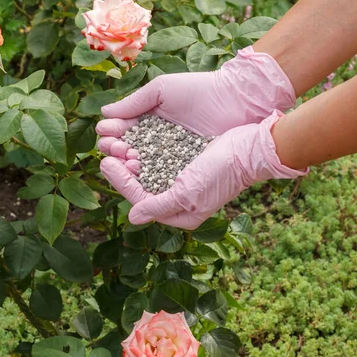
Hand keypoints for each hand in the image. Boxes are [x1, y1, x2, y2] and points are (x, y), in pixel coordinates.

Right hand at [96, 47, 294, 166]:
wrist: (236, 99)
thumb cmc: (199, 90)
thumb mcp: (162, 90)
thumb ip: (133, 103)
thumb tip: (104, 113)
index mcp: (149, 121)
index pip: (123, 132)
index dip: (112, 133)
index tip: (106, 132)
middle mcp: (157, 142)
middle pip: (128, 151)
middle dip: (115, 149)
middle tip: (111, 147)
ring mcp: (170, 157)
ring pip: (142, 165)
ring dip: (127, 163)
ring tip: (122, 157)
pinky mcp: (184, 170)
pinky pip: (161, 174)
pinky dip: (148, 173)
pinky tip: (137, 169)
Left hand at [99, 111, 306, 229]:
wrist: (250, 147)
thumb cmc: (221, 173)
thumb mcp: (187, 193)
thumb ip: (158, 206)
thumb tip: (132, 218)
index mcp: (179, 215)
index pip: (140, 200)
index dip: (120, 182)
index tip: (106, 163)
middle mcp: (178, 201)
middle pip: (141, 186)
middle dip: (122, 169)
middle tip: (105, 151)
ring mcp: (182, 181)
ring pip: (147, 171)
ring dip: (130, 157)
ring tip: (116, 143)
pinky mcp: (185, 163)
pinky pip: (158, 159)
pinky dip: (145, 150)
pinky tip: (133, 139)